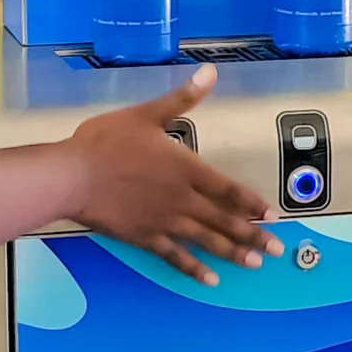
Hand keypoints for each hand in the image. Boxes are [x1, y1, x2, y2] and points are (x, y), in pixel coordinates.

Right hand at [60, 65, 282, 286]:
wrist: (72, 175)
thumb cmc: (106, 141)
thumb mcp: (146, 113)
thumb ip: (182, 98)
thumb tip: (210, 72)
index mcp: (186, 169)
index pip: (229, 189)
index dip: (253, 202)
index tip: (273, 215)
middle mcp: (183, 199)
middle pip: (226, 220)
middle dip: (254, 235)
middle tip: (278, 249)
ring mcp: (165, 222)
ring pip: (207, 241)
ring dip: (233, 253)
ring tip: (255, 264)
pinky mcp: (145, 238)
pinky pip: (176, 257)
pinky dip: (195, 269)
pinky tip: (210, 279)